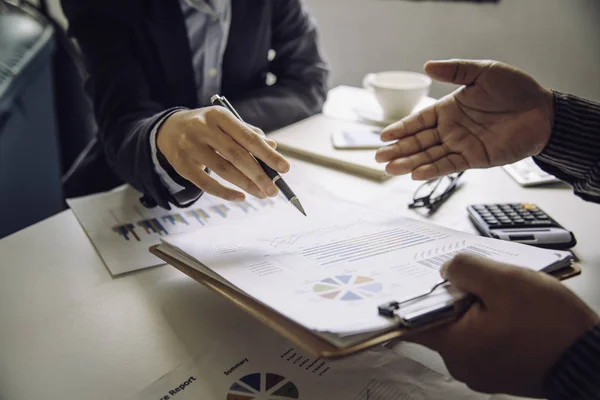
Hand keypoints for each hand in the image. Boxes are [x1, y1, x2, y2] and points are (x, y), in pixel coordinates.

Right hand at [157, 107, 289, 200]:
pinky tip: (241, 197)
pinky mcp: (182, 165)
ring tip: (263, 194)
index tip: (284, 168)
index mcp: (219, 116)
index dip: (267, 154)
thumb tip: (273, 147)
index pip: (248, 137)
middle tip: (274, 190)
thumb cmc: (206, 127)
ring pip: (223, 170)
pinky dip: (225, 193)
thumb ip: (248, 134)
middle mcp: (203, 129)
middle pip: (237, 155)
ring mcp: (190, 147)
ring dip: (246, 185)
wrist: (168, 130)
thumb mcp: (225, 123)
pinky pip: (206, 183)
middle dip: (259, 174)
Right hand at [375, 59, 554, 178]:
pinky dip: (432, 170)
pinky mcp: (474, 158)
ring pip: (429, 156)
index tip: (383, 136)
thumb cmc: (515, 89)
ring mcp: (461, 144)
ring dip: (409, 163)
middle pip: (418, 141)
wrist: (543, 111)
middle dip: (398, 149)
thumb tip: (427, 66)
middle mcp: (451, 128)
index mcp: (449, 108)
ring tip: (390, 169)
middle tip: (379, 157)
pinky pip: (449, 165)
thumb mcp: (483, 71)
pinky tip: (415, 174)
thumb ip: (455, 71)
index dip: (401, 128)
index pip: (418, 120)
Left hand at [407, 254, 598, 396]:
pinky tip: (512, 309)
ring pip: (466, 328)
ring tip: (501, 293)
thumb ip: (466, 270)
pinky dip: (492, 321)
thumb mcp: (505, 281)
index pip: (412, 323)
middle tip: (474, 279)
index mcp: (455, 345)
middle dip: (455, 296)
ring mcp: (482, 369)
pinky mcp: (500, 368)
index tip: (413, 282)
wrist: (592, 360)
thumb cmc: (553, 327)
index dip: (410, 298)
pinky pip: (485, 339)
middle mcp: (463, 363)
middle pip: (442, 320)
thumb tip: (446, 269)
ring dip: (478, 307)